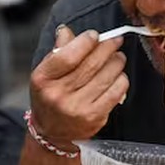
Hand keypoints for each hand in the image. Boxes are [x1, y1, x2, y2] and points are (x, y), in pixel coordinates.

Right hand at [30, 25, 128, 145]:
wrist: (52, 133)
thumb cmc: (50, 97)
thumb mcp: (45, 73)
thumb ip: (59, 51)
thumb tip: (68, 31)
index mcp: (43, 79)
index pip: (68, 55)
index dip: (86, 41)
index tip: (94, 36)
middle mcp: (59, 95)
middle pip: (91, 64)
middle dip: (108, 48)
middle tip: (115, 41)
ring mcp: (77, 108)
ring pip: (107, 75)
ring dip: (117, 62)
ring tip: (118, 57)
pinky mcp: (95, 118)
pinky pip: (116, 91)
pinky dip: (121, 79)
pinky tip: (118, 75)